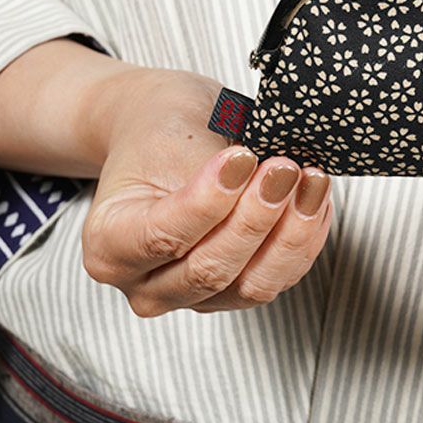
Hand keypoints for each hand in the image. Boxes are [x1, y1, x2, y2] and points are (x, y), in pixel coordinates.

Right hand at [80, 67, 332, 316]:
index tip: (244, 158)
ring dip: (290, 234)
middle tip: (285, 168)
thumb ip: (216, 164)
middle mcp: (144, 283)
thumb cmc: (159, 128)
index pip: (164, 236)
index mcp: (108, 245)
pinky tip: (314, 201)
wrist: (162, 131)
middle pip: (210, 268)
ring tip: (311, 182)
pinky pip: (276, 278)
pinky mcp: (233, 291)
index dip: (211, 201)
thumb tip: (274, 174)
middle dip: (257, 216)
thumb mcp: (174, 130)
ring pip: (250, 284)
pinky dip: (302, 240)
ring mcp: (191, 294)